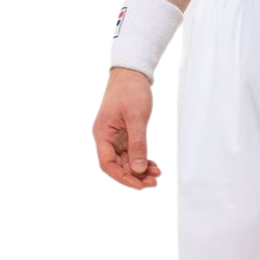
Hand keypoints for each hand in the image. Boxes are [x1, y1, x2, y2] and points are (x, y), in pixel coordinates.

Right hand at [92, 68, 160, 189]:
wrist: (132, 73)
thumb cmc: (130, 91)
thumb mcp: (136, 118)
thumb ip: (137, 144)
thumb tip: (138, 168)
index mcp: (102, 134)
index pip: (107, 164)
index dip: (122, 178)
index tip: (139, 185)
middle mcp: (106, 138)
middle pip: (118, 166)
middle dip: (135, 176)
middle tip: (154, 182)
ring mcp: (115, 138)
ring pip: (126, 162)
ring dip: (141, 170)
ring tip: (157, 174)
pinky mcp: (125, 135)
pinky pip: (132, 154)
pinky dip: (142, 161)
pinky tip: (154, 166)